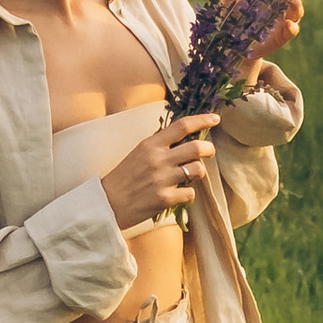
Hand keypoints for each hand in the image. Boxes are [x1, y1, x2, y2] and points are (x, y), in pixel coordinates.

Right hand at [99, 111, 222, 231]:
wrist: (107, 203)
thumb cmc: (123, 178)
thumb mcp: (138, 153)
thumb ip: (160, 145)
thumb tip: (184, 139)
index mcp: (150, 144)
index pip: (182, 126)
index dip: (202, 120)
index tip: (215, 118)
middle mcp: (158, 159)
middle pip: (196, 147)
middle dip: (209, 149)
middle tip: (209, 151)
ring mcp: (162, 179)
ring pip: (197, 170)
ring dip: (198, 172)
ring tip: (190, 175)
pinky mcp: (164, 198)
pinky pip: (190, 193)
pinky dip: (188, 194)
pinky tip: (178, 194)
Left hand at [217, 0, 309, 81]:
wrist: (224, 41)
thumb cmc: (227, 14)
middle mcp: (279, 6)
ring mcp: (281, 22)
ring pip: (296, 14)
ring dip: (298, 7)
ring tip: (295, 2)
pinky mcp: (279, 38)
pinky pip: (289, 32)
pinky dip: (292, 28)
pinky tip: (288, 23)